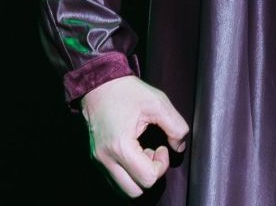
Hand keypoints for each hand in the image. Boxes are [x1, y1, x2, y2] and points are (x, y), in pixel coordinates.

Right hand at [80, 75, 190, 197]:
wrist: (99, 83)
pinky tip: (133, 153)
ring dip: (138, 176)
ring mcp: (98, 161)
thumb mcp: (159, 103)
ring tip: (143, 153)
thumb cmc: (127, 91)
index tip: (162, 147)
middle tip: (153, 152)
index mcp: (120, 146)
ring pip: (123, 189)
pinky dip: (128, 173)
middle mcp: (106, 159)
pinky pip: (115, 179)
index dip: (161, 166)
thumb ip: (176, 126)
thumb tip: (179, 147)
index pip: (147, 178)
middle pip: (134, 192)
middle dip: (150, 175)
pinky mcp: (96, 159)